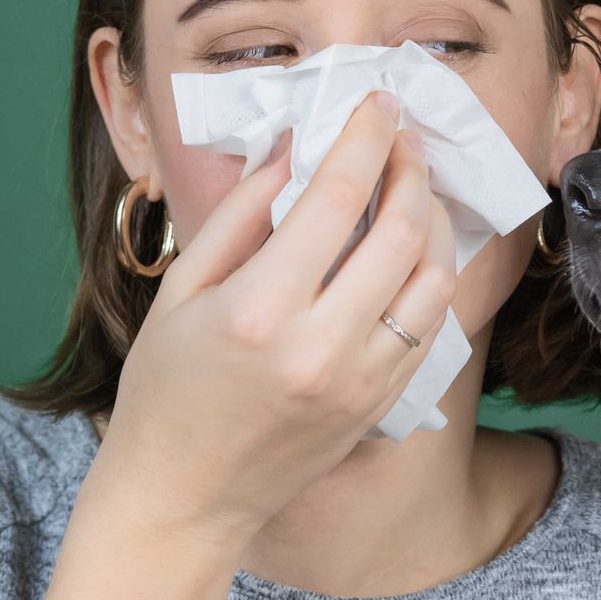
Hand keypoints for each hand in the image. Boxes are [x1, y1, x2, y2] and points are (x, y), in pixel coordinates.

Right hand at [91, 89, 456, 549]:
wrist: (185, 496)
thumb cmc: (166, 389)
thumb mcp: (182, 289)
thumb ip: (242, 211)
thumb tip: (296, 146)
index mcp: (259, 309)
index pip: (336, 198)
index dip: (366, 138)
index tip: (378, 103)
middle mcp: (320, 346)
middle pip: (400, 232)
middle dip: (411, 169)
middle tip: (404, 137)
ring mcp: (361, 380)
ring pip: (433, 279)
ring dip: (434, 220)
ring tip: (415, 187)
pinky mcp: (382, 403)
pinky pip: (430, 324)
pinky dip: (433, 274)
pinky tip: (415, 247)